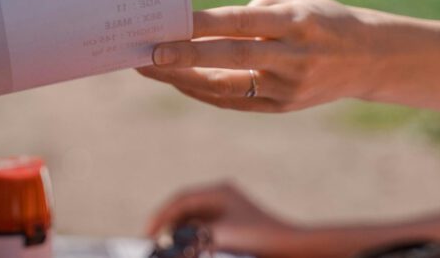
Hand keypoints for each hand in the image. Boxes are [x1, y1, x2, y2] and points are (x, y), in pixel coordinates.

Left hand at [139, 0, 386, 112]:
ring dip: (183, 78)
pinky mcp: (283, 107)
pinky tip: (177, 80)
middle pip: (230, 58)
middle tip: (147, 55)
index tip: (167, 22)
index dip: (202, 24)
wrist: (371, 59)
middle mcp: (293, 56)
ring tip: (149, 68)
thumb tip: (206, 27)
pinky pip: (234, 100)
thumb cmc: (323, 20)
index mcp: (297, 22)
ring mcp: (288, 87)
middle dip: (185, 57)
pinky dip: (203, 90)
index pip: (241, 22)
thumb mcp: (298, 3)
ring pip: (226, 86)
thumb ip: (254, 14)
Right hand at [146, 183, 298, 254]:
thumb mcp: (219, 238)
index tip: (146, 234)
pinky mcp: (233, 224)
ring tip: (165, 246)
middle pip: (185, 208)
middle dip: (167, 224)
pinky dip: (192, 237)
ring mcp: (228, 209)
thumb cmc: (258, 239)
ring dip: (179, 232)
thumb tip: (166, 245)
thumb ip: (190, 240)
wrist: (293, 248)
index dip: (160, 216)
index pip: (180, 200)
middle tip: (151, 242)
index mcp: (218, 191)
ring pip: (194, 218)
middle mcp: (222, 196)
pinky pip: (204, 227)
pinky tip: (186, 247)